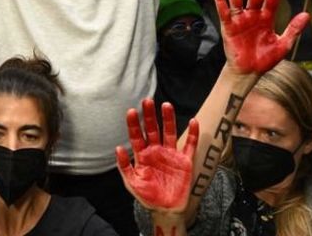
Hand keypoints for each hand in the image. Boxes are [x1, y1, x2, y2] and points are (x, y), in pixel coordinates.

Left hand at [117, 99, 197, 213]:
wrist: (165, 210)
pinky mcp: (185, 161)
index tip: (131, 111)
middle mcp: (156, 151)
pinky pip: (190, 145)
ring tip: (166, 105)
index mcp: (143, 155)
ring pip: (170, 132)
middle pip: (153, 129)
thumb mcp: (132, 182)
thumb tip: (118, 147)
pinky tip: (193, 122)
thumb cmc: (147, 196)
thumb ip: (124, 166)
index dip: (134, 124)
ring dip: (168, 119)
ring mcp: (171, 154)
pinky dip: (193, 134)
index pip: (137, 135)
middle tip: (147, 101)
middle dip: (150, 116)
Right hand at [215, 0, 309, 73]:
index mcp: (267, 18)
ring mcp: (240, 20)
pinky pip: (223, 11)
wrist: (249, 72)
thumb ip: (294, 30)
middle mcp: (253, 15)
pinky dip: (220, 0)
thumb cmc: (265, 60)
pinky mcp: (229, 26)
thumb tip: (307, 15)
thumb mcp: (283, 45)